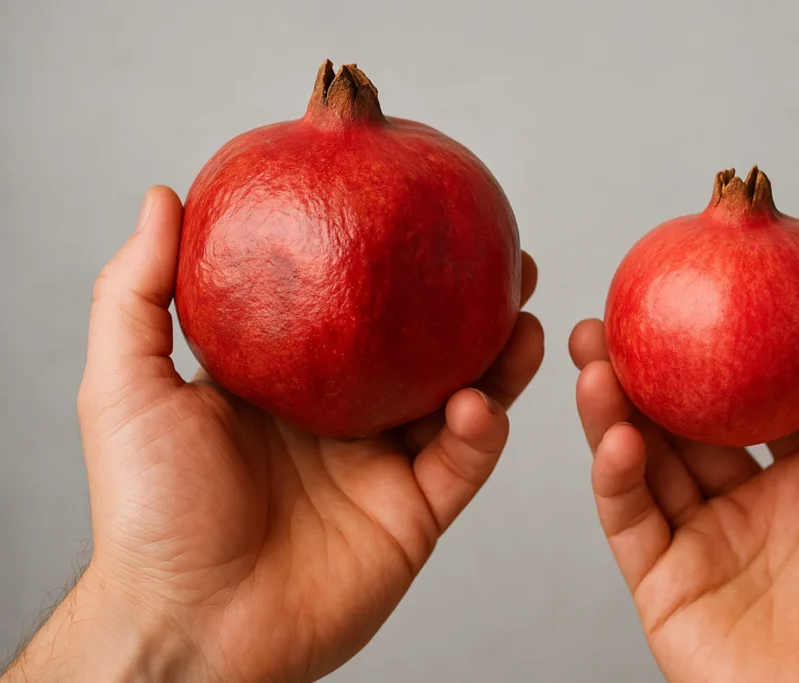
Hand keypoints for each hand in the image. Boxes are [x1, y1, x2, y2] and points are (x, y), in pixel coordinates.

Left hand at [4, 187, 543, 682]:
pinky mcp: (415, 515)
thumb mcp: (128, 387)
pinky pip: (463, 464)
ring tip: (525, 318)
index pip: (355, 311)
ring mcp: (385, 466)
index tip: (422, 213)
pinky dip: (481, 431)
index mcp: (293, 383)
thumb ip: (138, 292)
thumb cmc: (150, 511)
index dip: (392, 267)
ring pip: (463, 401)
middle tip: (506, 258)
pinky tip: (479, 401)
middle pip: (425, 348)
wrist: (191, 626)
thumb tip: (163, 196)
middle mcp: (347, 418)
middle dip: (470, 304)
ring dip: (501, 359)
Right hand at [570, 301, 798, 682]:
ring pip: (646, 462)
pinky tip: (615, 437)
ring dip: (615, 411)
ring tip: (592, 361)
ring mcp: (703, 543)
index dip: (722, 350)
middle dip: (644, 371)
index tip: (694, 301)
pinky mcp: (662, 583)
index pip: (755, 399)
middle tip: (611, 322)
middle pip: (685, 422)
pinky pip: (630, 519)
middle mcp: (752, 506)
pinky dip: (614, 477)